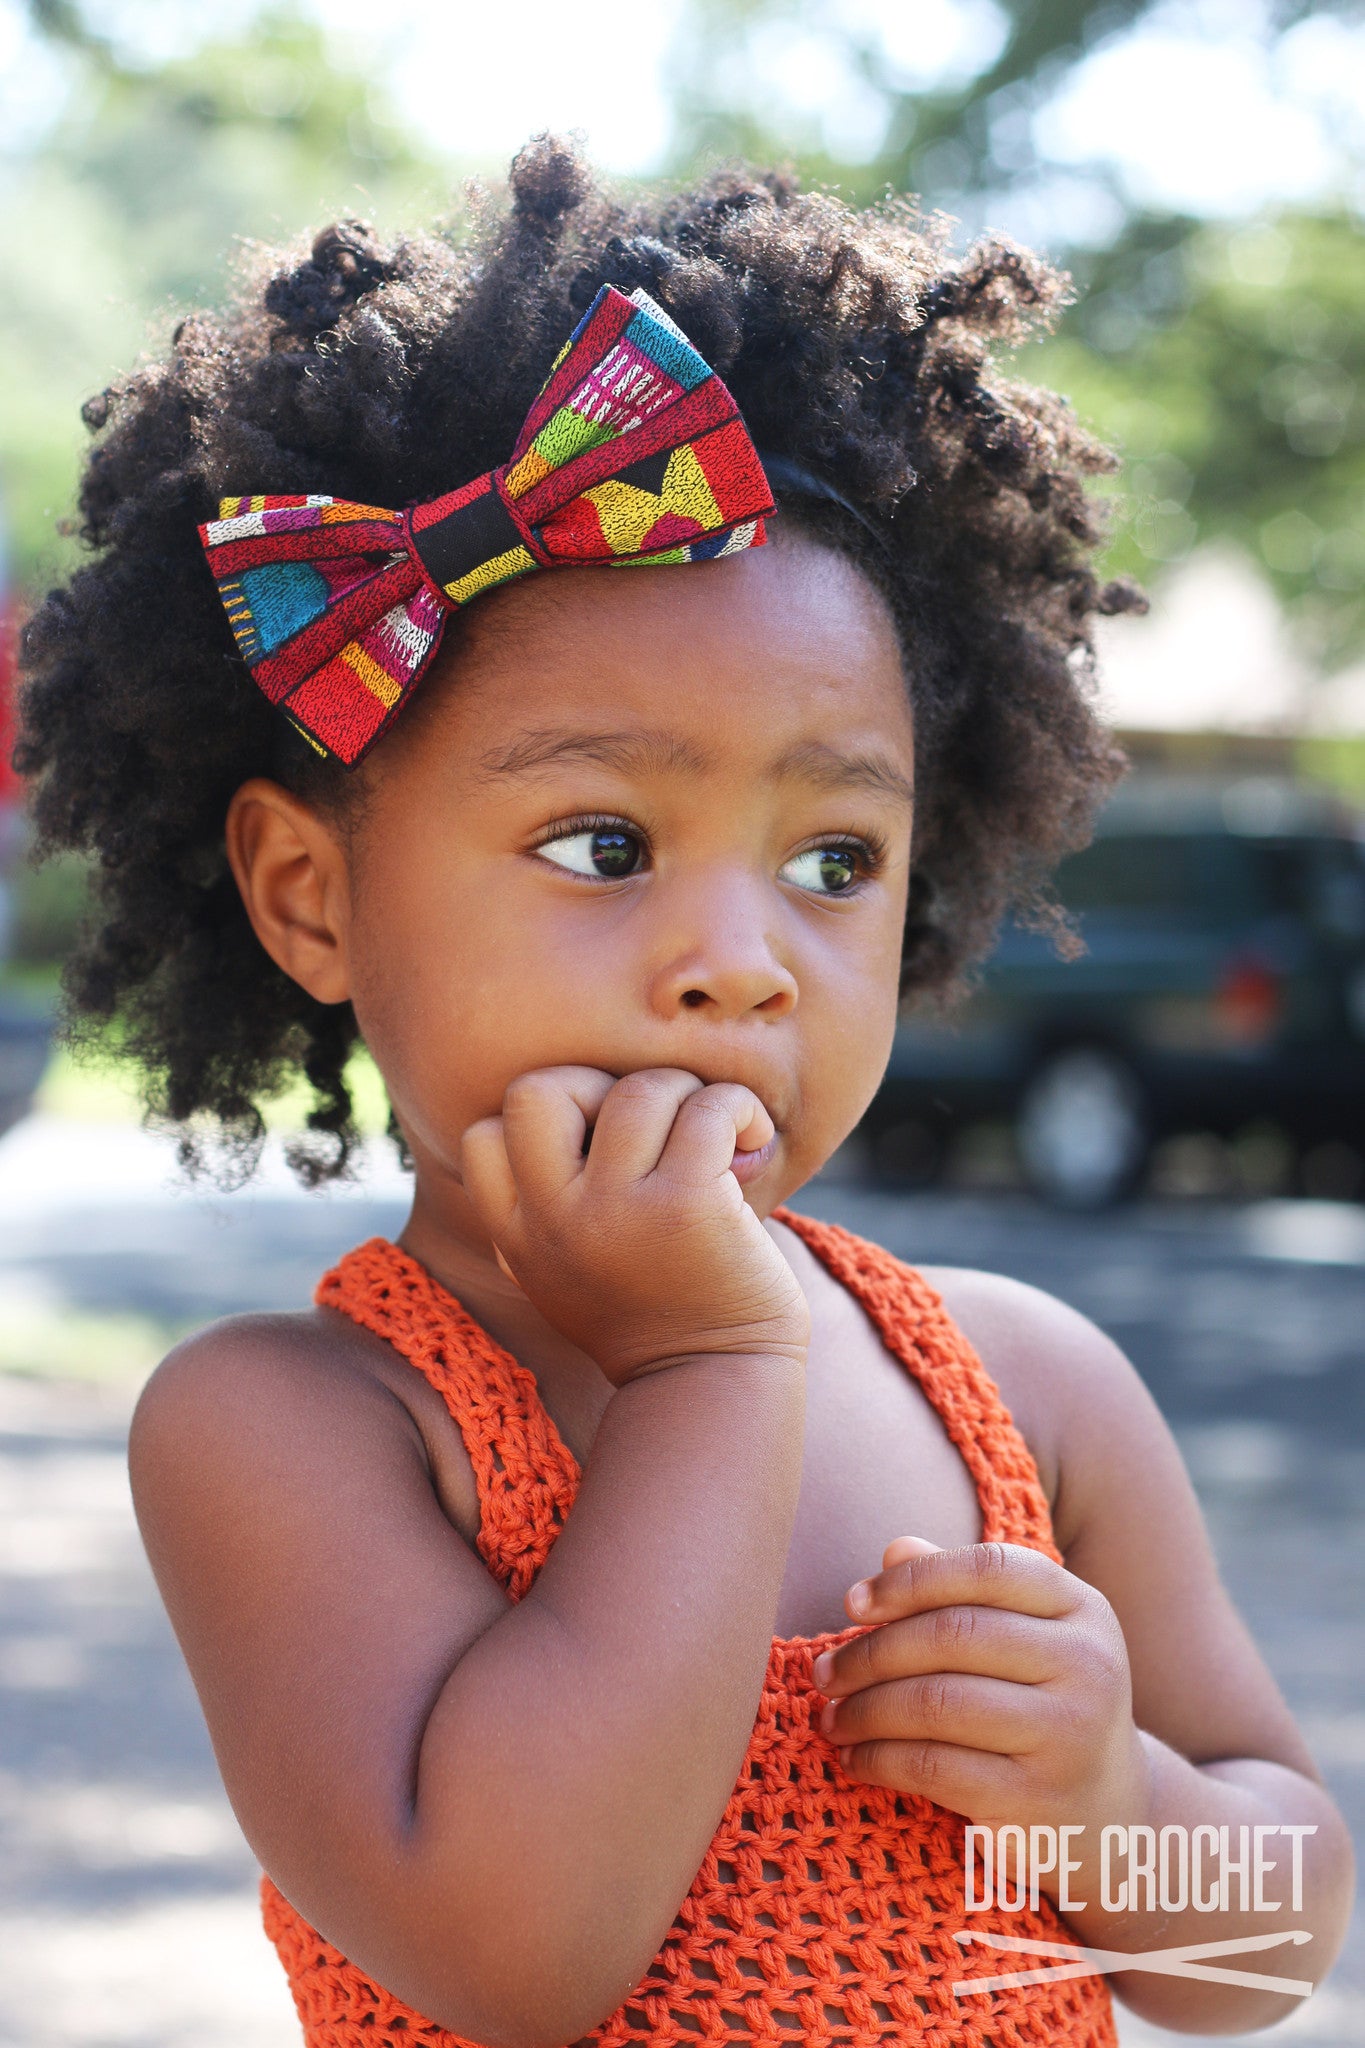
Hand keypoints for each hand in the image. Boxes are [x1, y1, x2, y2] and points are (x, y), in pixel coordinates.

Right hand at [460, 1065, 809, 1385]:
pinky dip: (737, 1107)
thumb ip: (545, 1209)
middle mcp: (555, 1221)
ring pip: (637, 1091)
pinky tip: (750, 1140)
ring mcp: (618, 1211)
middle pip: (539, 1091)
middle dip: (599, 1085)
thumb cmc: (651, 1315)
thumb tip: (578, 1104)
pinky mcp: (688, 1205)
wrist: (714, 1383)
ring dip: (685, 1094)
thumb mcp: (563, 1273)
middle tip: (650, 1125)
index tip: (595, 1145)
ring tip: (714, 1133)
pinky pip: (709, 1108)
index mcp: (519, 1237)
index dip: (542, 1120)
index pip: (483, 1135)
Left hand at [812, 1536, 1147, 1842]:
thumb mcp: (1025, 1638)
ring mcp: (1067, 1735)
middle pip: (952, 1635)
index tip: (852, 1602)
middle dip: (871, 1652)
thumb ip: (962, 1590)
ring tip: (831, 1716)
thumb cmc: (1045, 1705)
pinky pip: (933, 1766)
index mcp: (1082, 1609)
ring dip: (865, 1709)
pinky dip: (879, 1759)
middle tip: (824, 1671)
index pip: (988, 1569)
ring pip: (935, 1702)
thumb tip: (893, 1549)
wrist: (1110, 1816)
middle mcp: (1087, 1665)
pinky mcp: (1035, 1800)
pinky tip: (855, 1758)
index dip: (910, 1580)